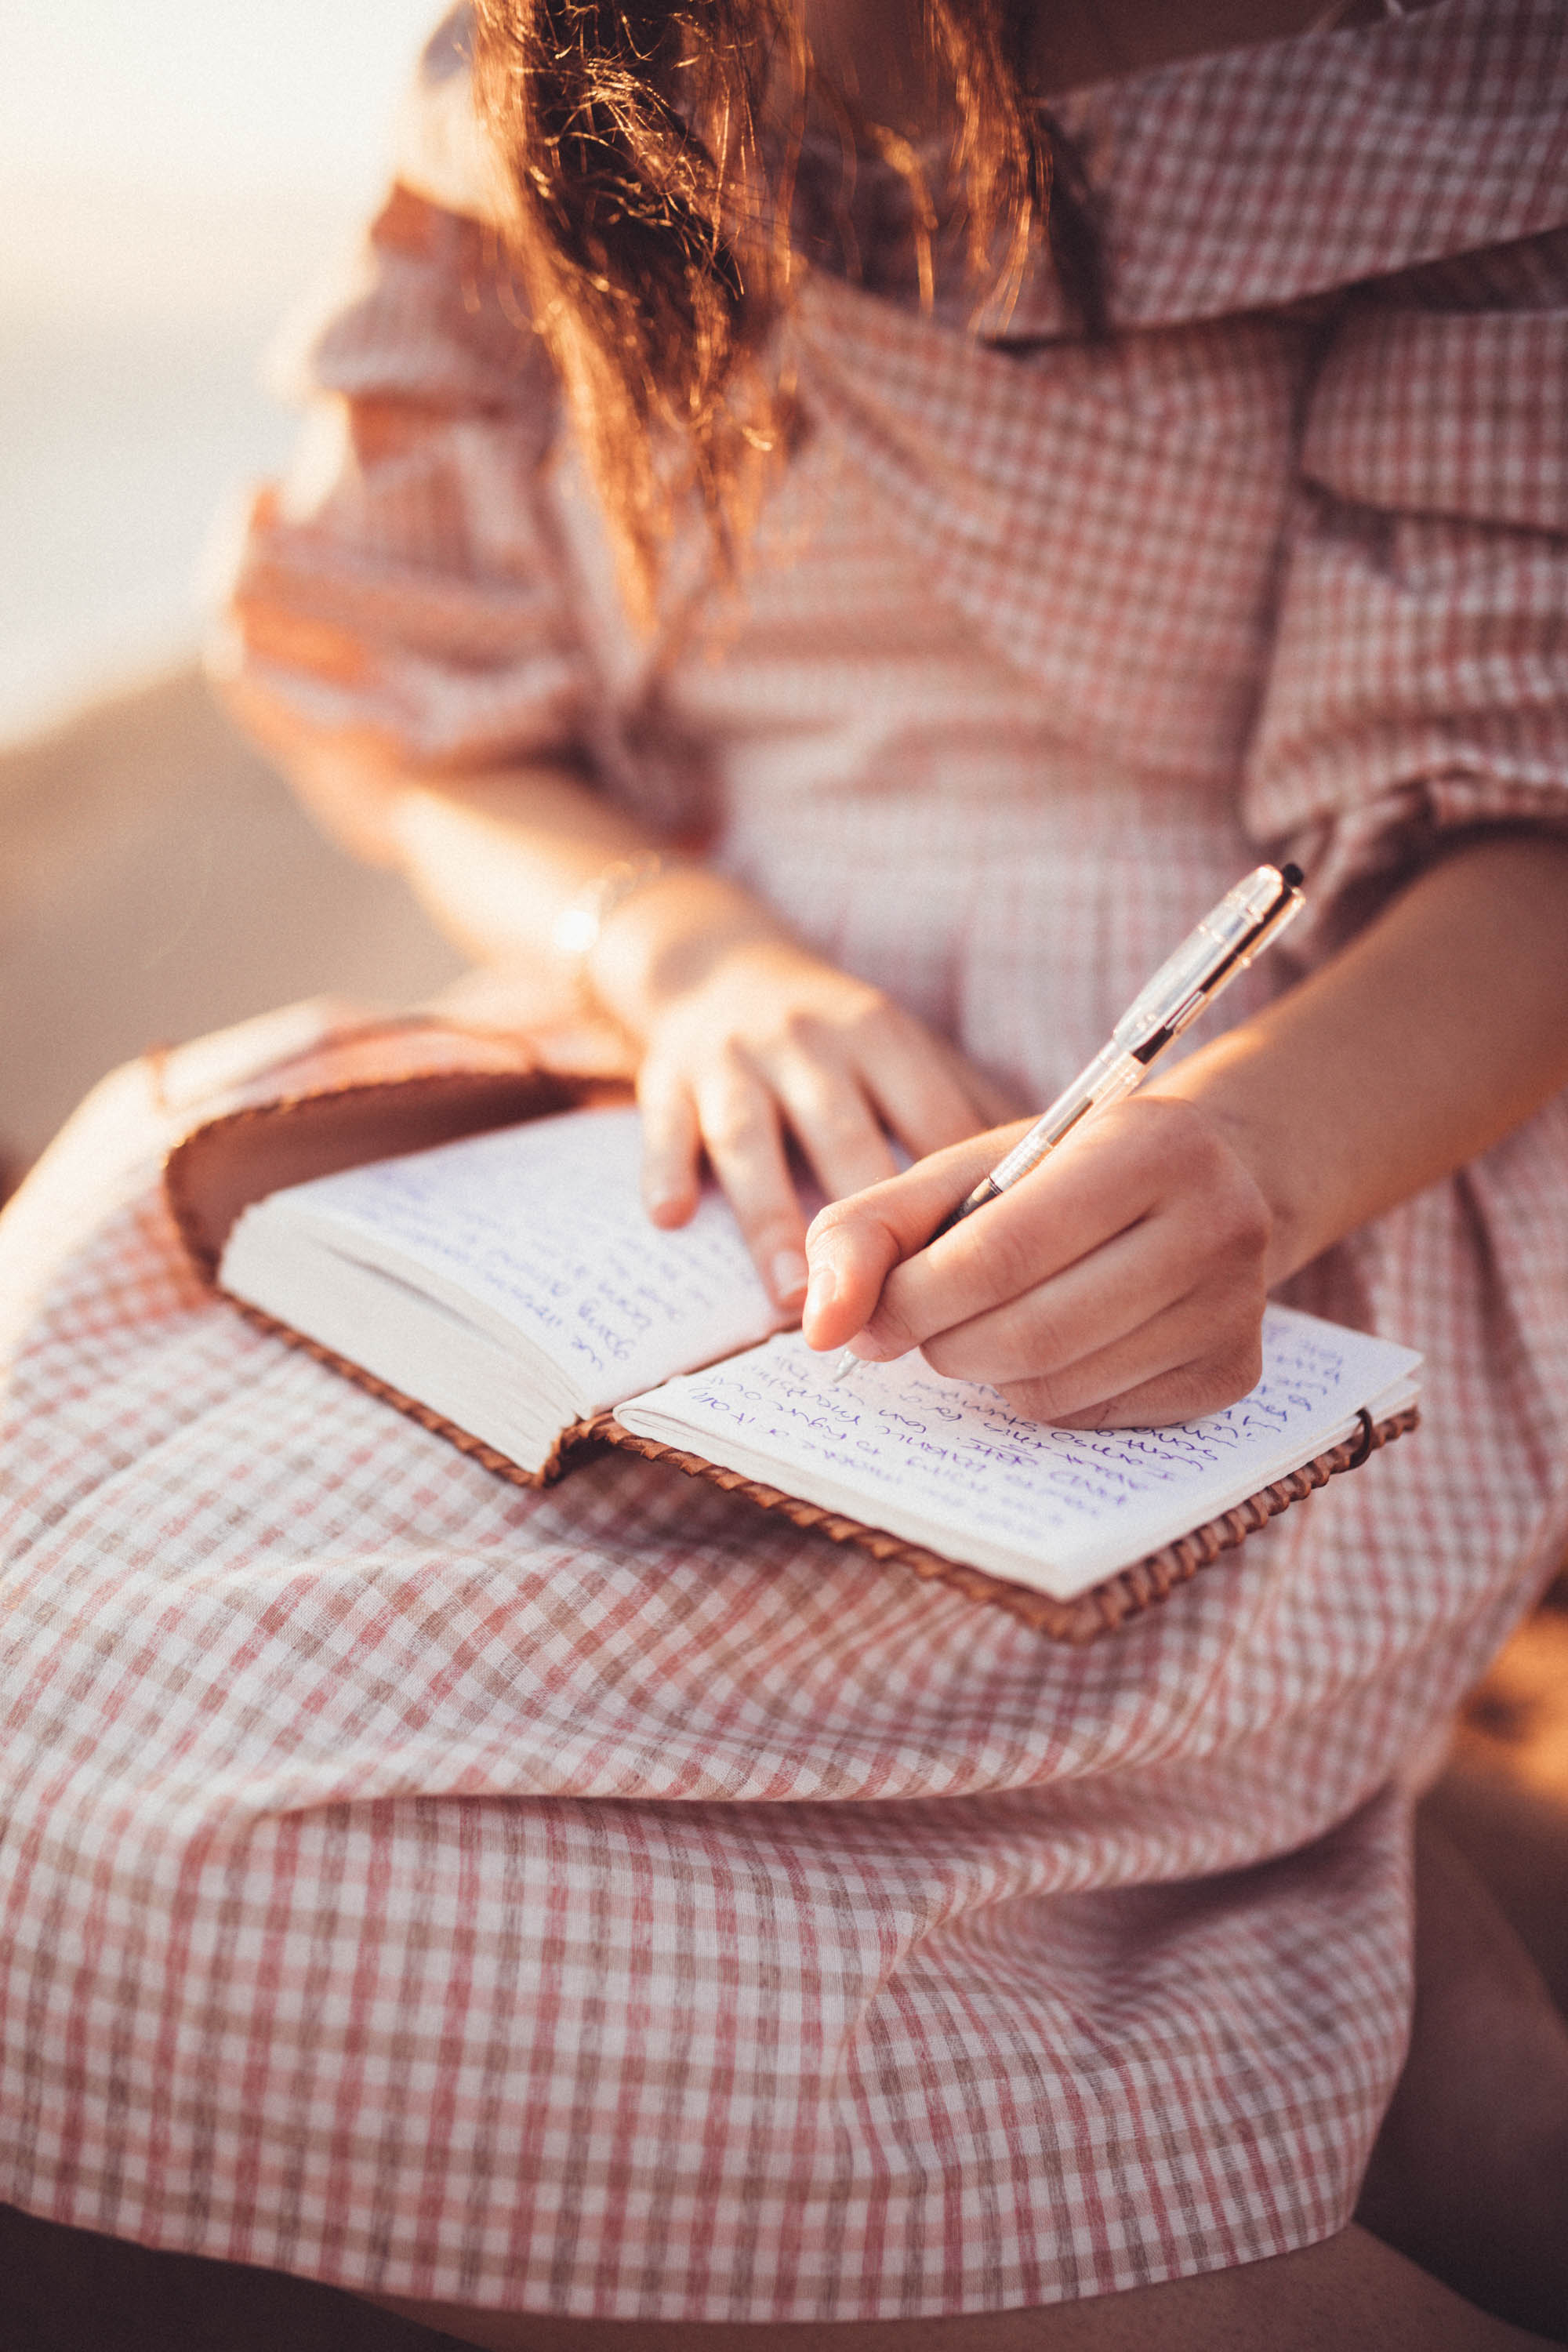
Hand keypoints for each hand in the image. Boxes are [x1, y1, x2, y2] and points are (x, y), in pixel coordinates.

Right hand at [592, 873, 1020, 1310]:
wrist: (716, 964)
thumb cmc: (833, 1034)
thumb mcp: (903, 1048)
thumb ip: (967, 1105)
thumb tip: (1062, 1178)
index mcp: (881, 1037)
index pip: (928, 1116)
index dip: (953, 1192)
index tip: (980, 1269)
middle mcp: (809, 1043)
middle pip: (843, 1131)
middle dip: (865, 1218)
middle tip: (888, 1308)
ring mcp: (733, 1060)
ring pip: (753, 1139)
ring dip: (772, 1218)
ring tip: (793, 1297)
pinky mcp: (666, 1075)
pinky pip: (665, 1125)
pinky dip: (667, 1169)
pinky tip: (675, 1218)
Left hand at [801, 1092, 1274, 1427]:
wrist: (1213, 1178)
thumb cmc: (1065, 1171)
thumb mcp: (968, 1169)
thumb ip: (870, 1228)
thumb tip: (817, 1326)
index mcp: (1148, 1145)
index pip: (998, 1253)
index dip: (910, 1297)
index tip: (865, 1313)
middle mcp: (1214, 1226)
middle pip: (1026, 1334)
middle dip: (942, 1341)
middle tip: (919, 1323)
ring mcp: (1234, 1309)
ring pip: (1053, 1388)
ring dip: (988, 1370)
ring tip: (991, 1320)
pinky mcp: (1233, 1375)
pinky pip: (1091, 1416)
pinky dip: (1042, 1393)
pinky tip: (1056, 1342)